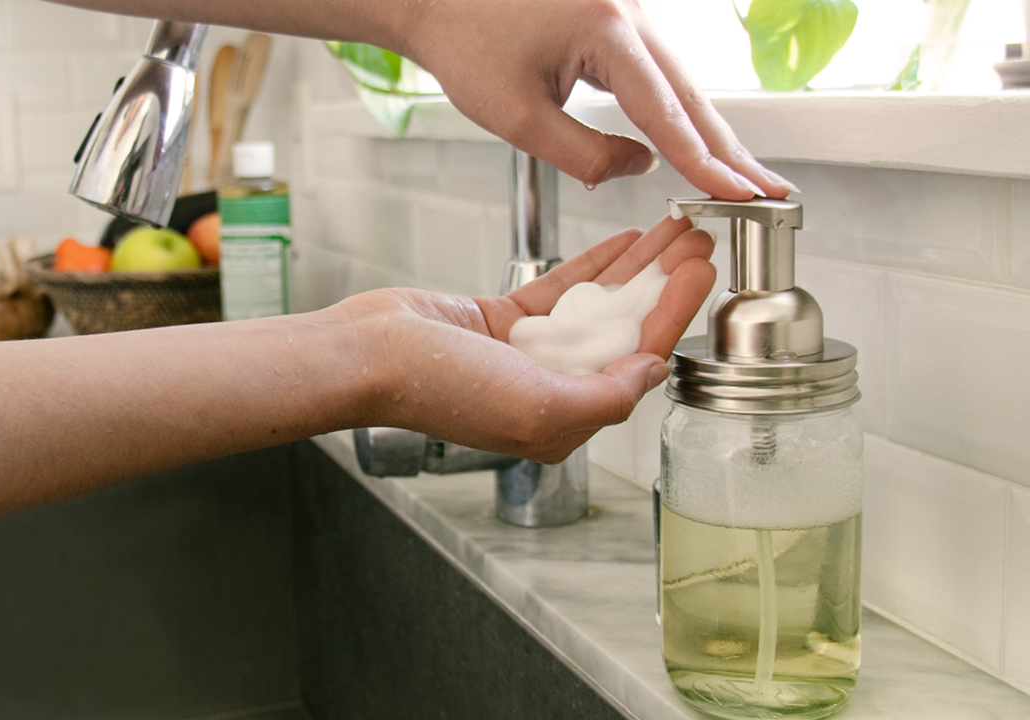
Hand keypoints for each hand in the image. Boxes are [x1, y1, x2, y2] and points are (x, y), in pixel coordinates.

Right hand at [340, 216, 714, 462]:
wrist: (369, 354)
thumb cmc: (439, 389)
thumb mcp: (538, 408)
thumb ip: (606, 396)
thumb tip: (652, 370)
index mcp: (562, 421)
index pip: (637, 363)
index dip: (674, 315)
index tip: (702, 272)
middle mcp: (550, 389)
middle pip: (625, 330)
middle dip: (665, 285)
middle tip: (699, 242)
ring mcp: (527, 353)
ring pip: (597, 305)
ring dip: (636, 268)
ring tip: (672, 233)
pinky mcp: (504, 322)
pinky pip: (560, 290)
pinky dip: (592, 265)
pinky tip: (623, 242)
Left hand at [400, 0, 795, 199]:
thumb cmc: (466, 44)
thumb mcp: (517, 117)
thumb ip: (584, 153)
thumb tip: (641, 168)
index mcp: (608, 31)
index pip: (668, 112)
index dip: (706, 163)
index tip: (740, 196)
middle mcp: (630, 12)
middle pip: (694, 94)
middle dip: (731, 151)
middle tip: (770, 194)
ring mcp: (629, 11)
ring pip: (683, 82)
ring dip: (712, 133)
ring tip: (744, 178)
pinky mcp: (619, 18)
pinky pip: (662, 71)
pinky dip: (683, 111)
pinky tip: (699, 142)